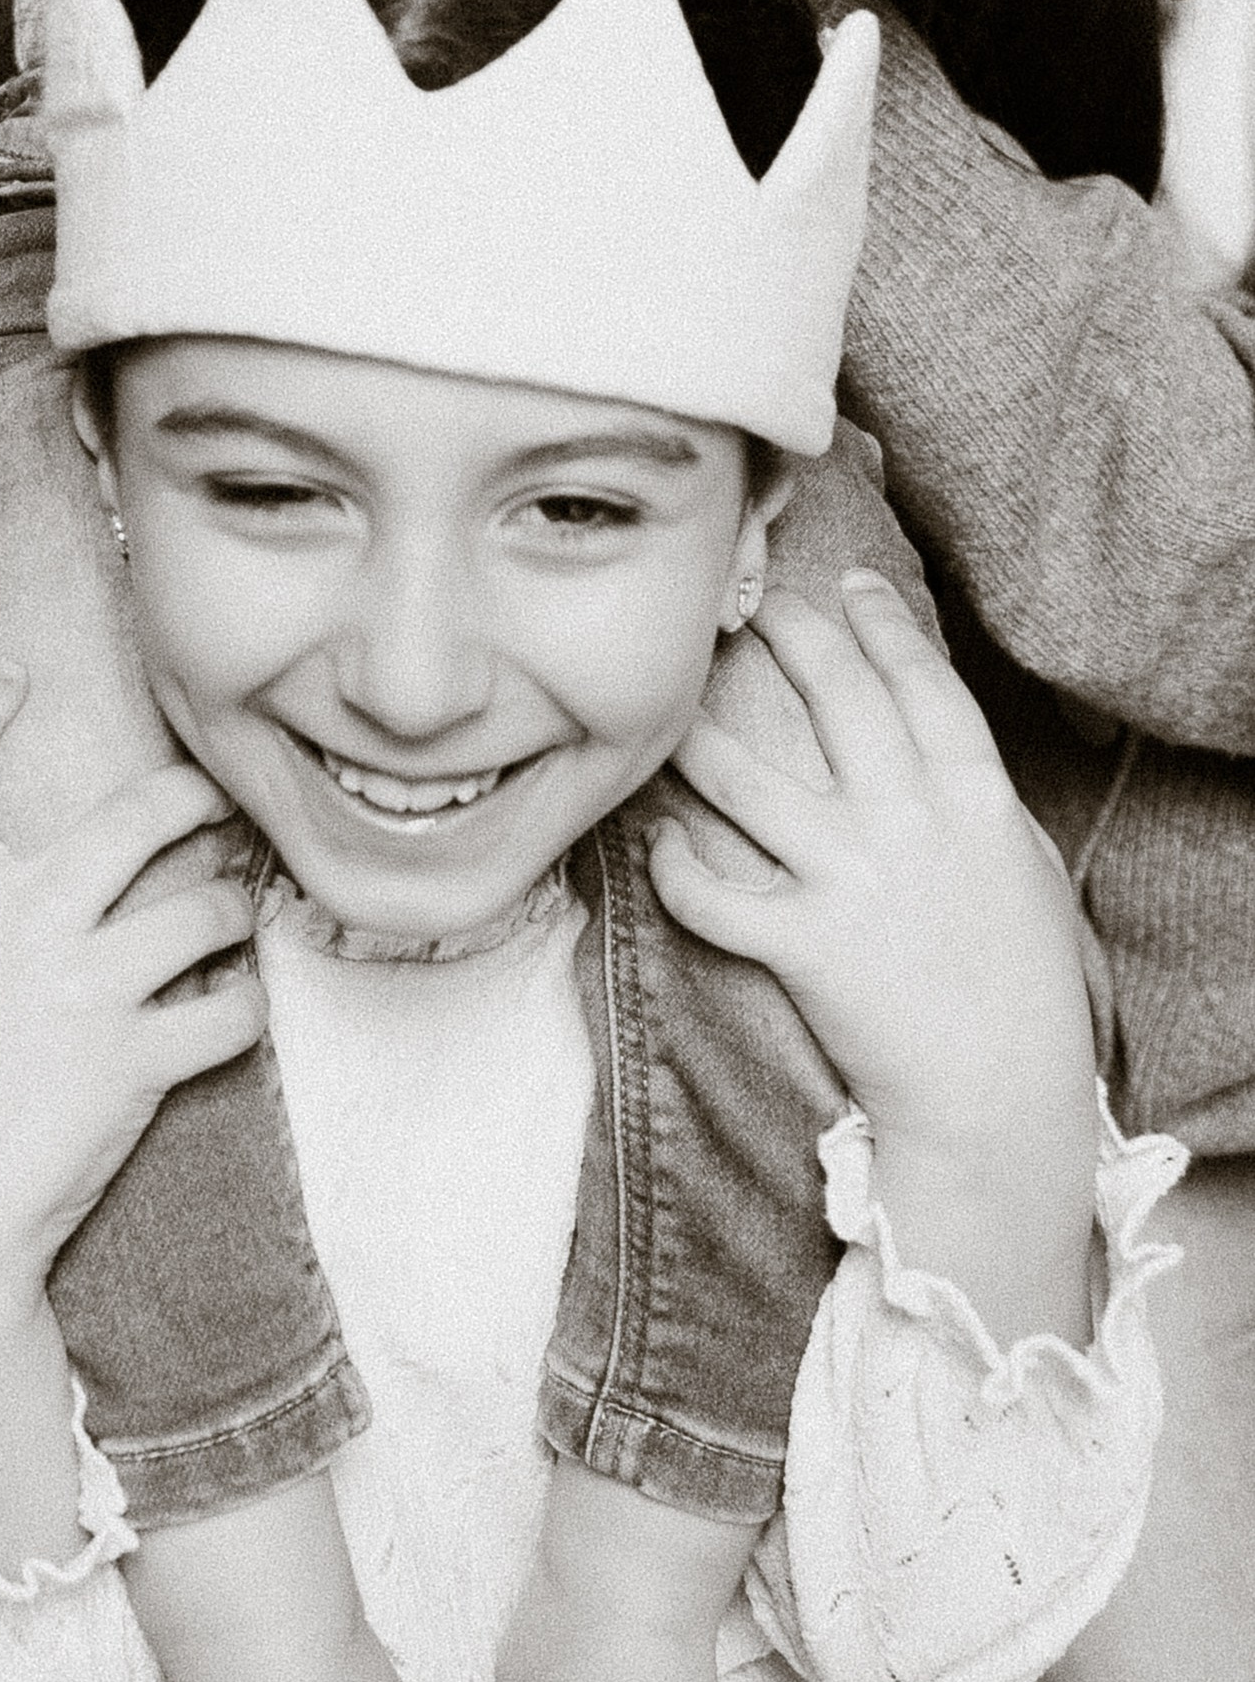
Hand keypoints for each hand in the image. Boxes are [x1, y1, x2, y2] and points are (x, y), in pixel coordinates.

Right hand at [0, 673, 263, 1309]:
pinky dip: (247, 1006)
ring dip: (238, 908)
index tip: (8, 681)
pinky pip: (230, 1014)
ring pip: (205, 913)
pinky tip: (241, 1003)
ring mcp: (91, 995)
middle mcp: (27, 930)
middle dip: (192, 793)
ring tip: (243, 909)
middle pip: (134, 819)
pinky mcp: (140, 1061)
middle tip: (215, 793)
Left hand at [648, 575, 1098, 1338]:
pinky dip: (675, 870)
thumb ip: (974, 801)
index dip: (882, 625)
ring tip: (670, 702)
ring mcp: (849, 879)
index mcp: (974, 800)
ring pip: (744, 781)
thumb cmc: (1023, 986)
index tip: (847, 585)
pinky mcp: (801, 944)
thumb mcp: (1024, 871)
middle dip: (788, 637)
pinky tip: (657, 844)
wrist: (1000, 1095)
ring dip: (696, 736)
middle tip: (750, 607)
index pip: (921, 683)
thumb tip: (932, 737)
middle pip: (835, 699)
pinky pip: (712, 895)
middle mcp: (908, 823)